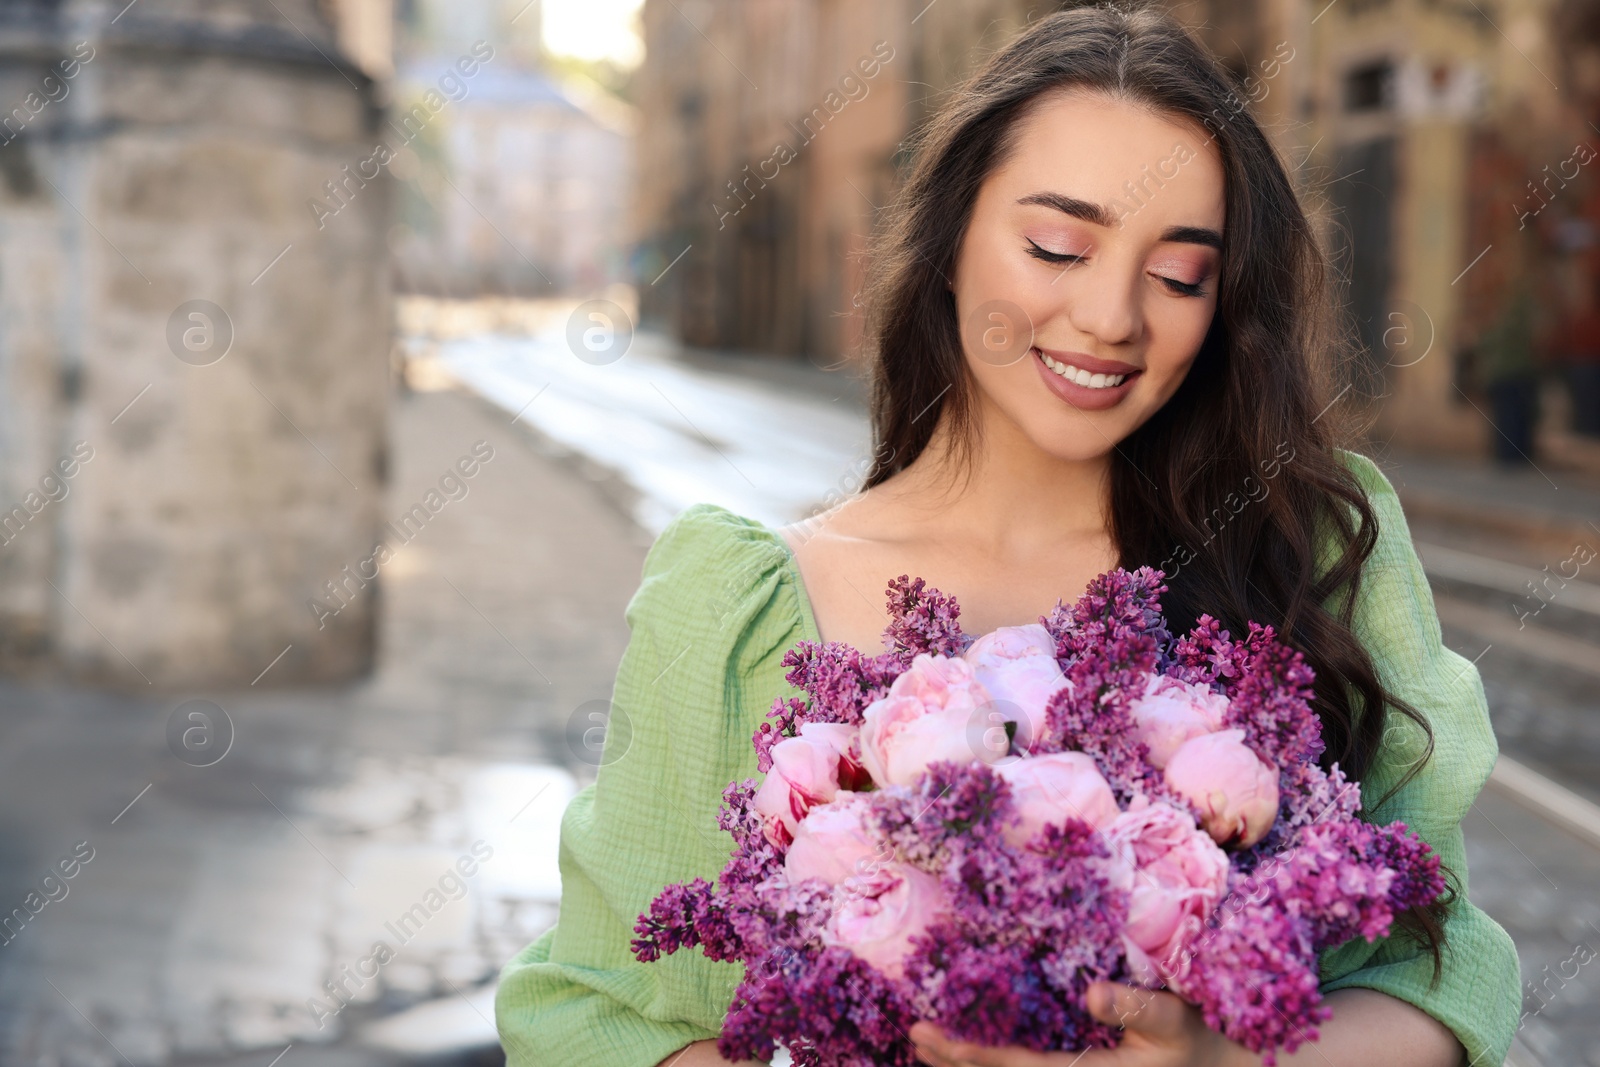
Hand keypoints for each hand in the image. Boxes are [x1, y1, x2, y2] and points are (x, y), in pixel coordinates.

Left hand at [910, 982, 1243, 1066]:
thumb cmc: (1197, 1044)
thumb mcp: (1176, 1023)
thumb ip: (1139, 1007)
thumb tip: (1093, 993)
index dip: (976, 1054)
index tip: (934, 1036)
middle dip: (958, 1061)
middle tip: (916, 1033)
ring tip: (928, 1045)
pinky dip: (995, 1065)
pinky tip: (969, 1055)